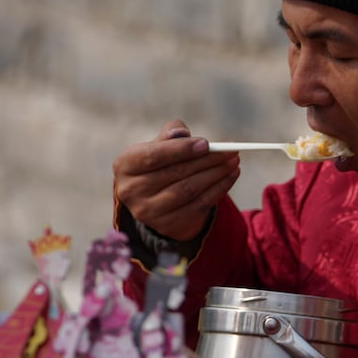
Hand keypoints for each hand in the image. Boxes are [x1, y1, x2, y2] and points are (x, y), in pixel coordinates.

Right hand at [112, 120, 241, 243]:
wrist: (157, 198)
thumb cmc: (160, 162)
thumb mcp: (159, 145)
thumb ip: (170, 135)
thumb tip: (182, 133)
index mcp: (124, 165)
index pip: (153, 156)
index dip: (180, 149)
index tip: (206, 143)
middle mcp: (130, 190)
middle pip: (176, 173)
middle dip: (207, 160)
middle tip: (230, 151)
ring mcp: (148, 211)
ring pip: (189, 190)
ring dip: (216, 174)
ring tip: (233, 162)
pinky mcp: (167, 225)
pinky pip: (199, 204)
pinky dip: (219, 188)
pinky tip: (231, 175)